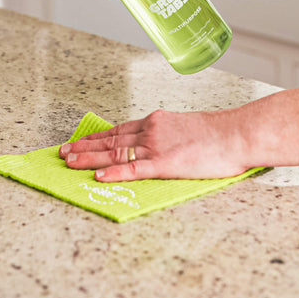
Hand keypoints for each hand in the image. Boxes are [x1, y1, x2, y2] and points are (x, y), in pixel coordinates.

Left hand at [58, 109, 248, 181]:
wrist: (235, 134)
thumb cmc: (217, 133)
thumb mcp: (185, 126)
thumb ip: (166, 134)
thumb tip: (159, 143)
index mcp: (155, 121)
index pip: (118, 129)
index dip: (96, 136)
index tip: (80, 140)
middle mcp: (150, 130)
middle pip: (110, 140)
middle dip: (84, 146)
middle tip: (63, 151)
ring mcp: (156, 146)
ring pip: (115, 153)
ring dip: (89, 158)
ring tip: (69, 162)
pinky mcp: (165, 163)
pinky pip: (133, 169)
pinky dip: (113, 173)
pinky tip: (97, 176)